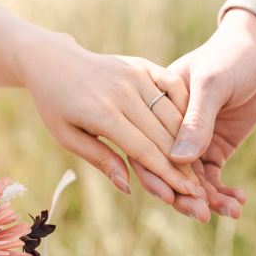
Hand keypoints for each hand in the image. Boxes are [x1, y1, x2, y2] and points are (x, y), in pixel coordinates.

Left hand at [17, 31, 207, 200]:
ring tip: (199, 168)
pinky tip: (192, 130)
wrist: (55, 62)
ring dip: (189, 142)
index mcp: (102, 113)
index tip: (186, 193)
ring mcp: (135, 75)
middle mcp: (123, 92)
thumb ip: (100, 159)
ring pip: (172, 114)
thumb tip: (127, 186)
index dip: (168, 174)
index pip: (144, 150)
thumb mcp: (68, 136)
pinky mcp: (143, 65)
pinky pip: (173, 87)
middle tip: (200, 189)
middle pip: (163, 135)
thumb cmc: (57, 106)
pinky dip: (186, 109)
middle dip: (184, 166)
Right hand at [130, 8, 255, 221]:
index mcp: (158, 108)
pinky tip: (238, 202)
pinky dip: (224, 192)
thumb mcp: (213, 82)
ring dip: (208, 199)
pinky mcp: (214, 149)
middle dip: (184, 196)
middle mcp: (170, 129)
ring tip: (231, 211)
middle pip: (168, 170)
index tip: (170, 197)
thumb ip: (196, 119)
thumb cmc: (231, 57)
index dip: (156, 175)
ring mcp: (193, 141)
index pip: (147, 147)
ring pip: (192, 180)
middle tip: (202, 214)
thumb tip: (178, 160)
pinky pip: (213, 178)